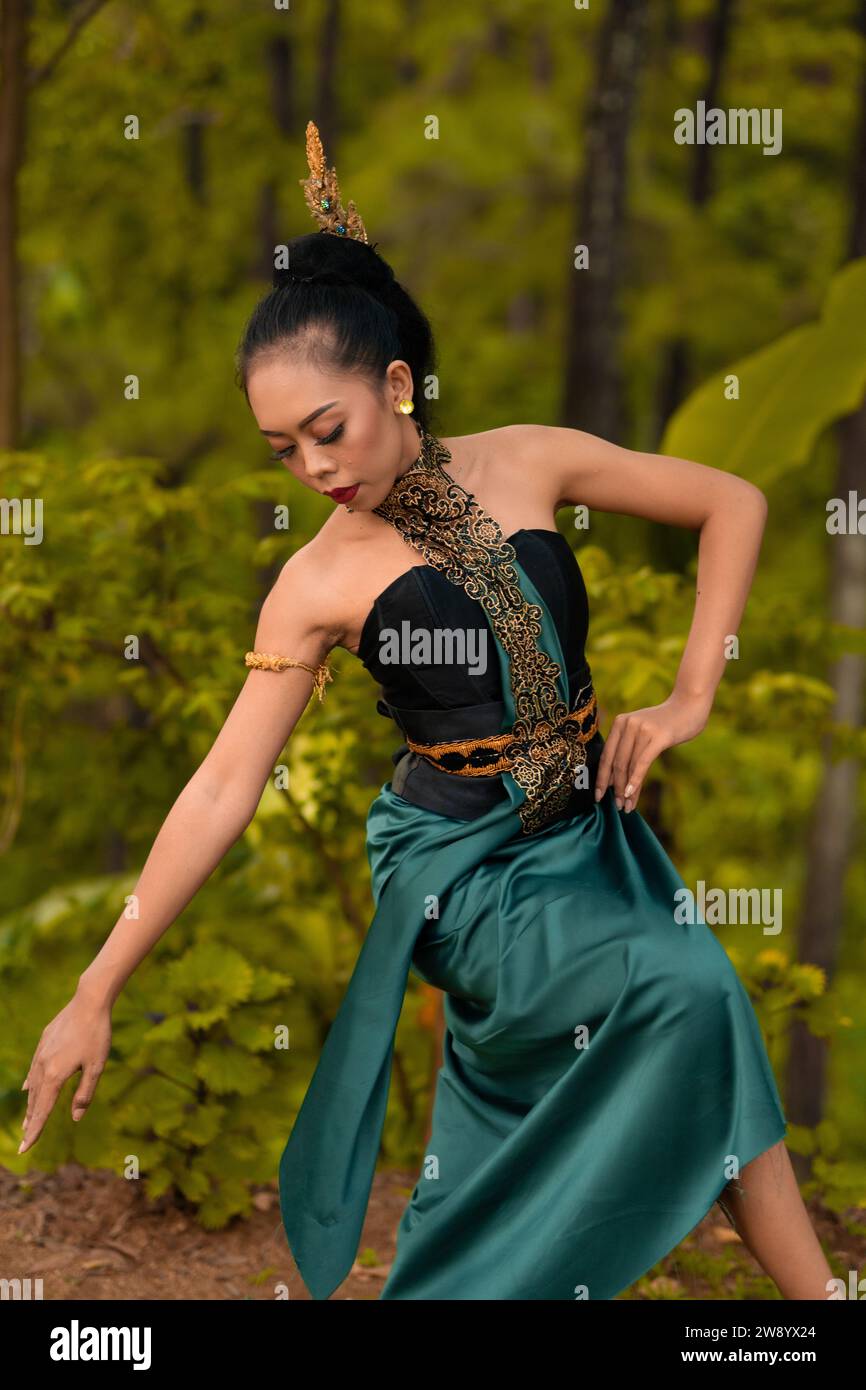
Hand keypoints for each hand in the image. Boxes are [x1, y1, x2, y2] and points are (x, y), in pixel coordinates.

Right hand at [19, 992, 111, 1154]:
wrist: (89, 1001)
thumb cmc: (97, 1035)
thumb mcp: (96, 1067)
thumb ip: (85, 1094)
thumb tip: (75, 1118)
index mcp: (54, 1076)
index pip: (41, 1112)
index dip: (34, 1132)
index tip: (24, 1150)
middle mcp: (42, 1067)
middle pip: (34, 1101)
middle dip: (31, 1122)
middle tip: (25, 1142)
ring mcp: (41, 1054)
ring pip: (33, 1086)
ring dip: (30, 1105)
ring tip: (27, 1121)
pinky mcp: (44, 1043)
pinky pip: (34, 1069)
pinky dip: (31, 1083)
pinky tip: (26, 1088)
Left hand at [594, 690, 711, 812]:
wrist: (689, 705)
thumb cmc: (666, 723)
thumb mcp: (641, 730)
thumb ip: (628, 748)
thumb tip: (615, 779)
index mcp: (620, 722)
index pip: (606, 755)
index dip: (602, 778)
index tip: (599, 796)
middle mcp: (627, 724)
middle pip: (616, 763)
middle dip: (615, 788)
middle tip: (617, 806)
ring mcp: (642, 729)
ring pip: (629, 765)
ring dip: (626, 789)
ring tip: (627, 806)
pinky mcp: (658, 736)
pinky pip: (642, 763)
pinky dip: (635, 780)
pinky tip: (631, 794)